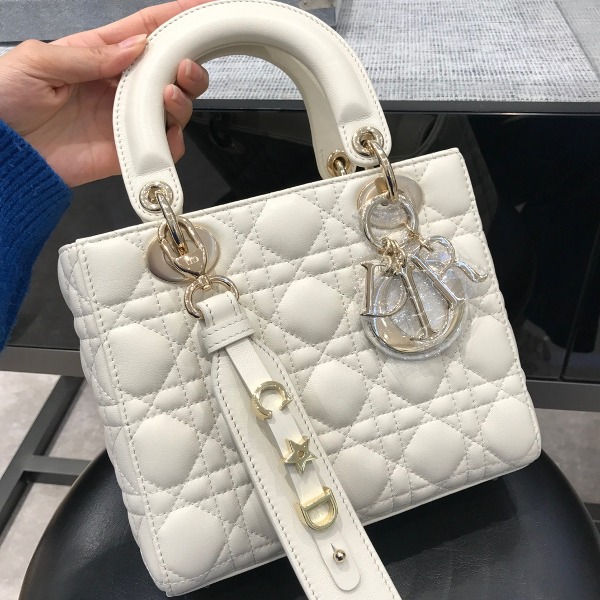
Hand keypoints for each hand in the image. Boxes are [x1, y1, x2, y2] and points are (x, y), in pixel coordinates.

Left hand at [0, 0, 211, 186]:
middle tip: (184, 66)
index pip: (144, 32)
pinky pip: (163, 146)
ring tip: (168, 94)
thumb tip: (137, 47)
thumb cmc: (6, 100)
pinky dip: (173, 139)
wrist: (3, 155)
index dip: (175, 18)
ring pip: (174, 107)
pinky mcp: (128, 151)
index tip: (201, 10)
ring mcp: (126, 120)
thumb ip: (90, 54)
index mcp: (98, 55)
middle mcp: (118, 87)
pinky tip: (164, 129)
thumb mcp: (38, 61)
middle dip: (187, 64)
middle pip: (169, 71)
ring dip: (182, 98)